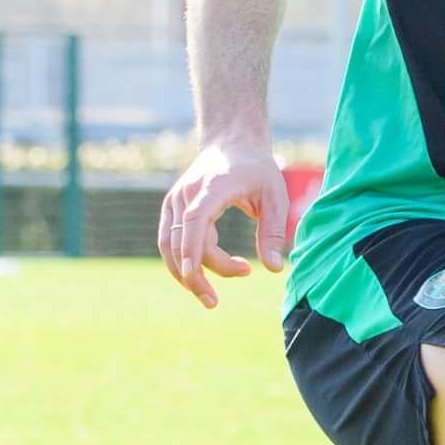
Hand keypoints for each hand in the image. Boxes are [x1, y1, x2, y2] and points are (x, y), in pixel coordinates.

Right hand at [158, 132, 296, 306]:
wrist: (232, 142)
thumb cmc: (257, 169)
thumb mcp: (276, 196)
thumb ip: (274, 232)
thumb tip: (273, 269)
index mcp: (213, 187)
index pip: (195, 219)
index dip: (191, 246)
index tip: (193, 273)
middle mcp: (187, 194)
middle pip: (179, 241)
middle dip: (194, 276)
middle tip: (215, 302)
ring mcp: (175, 201)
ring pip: (168, 246)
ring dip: (186, 275)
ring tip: (210, 298)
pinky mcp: (172, 209)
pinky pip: (168, 242)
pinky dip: (183, 262)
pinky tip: (204, 277)